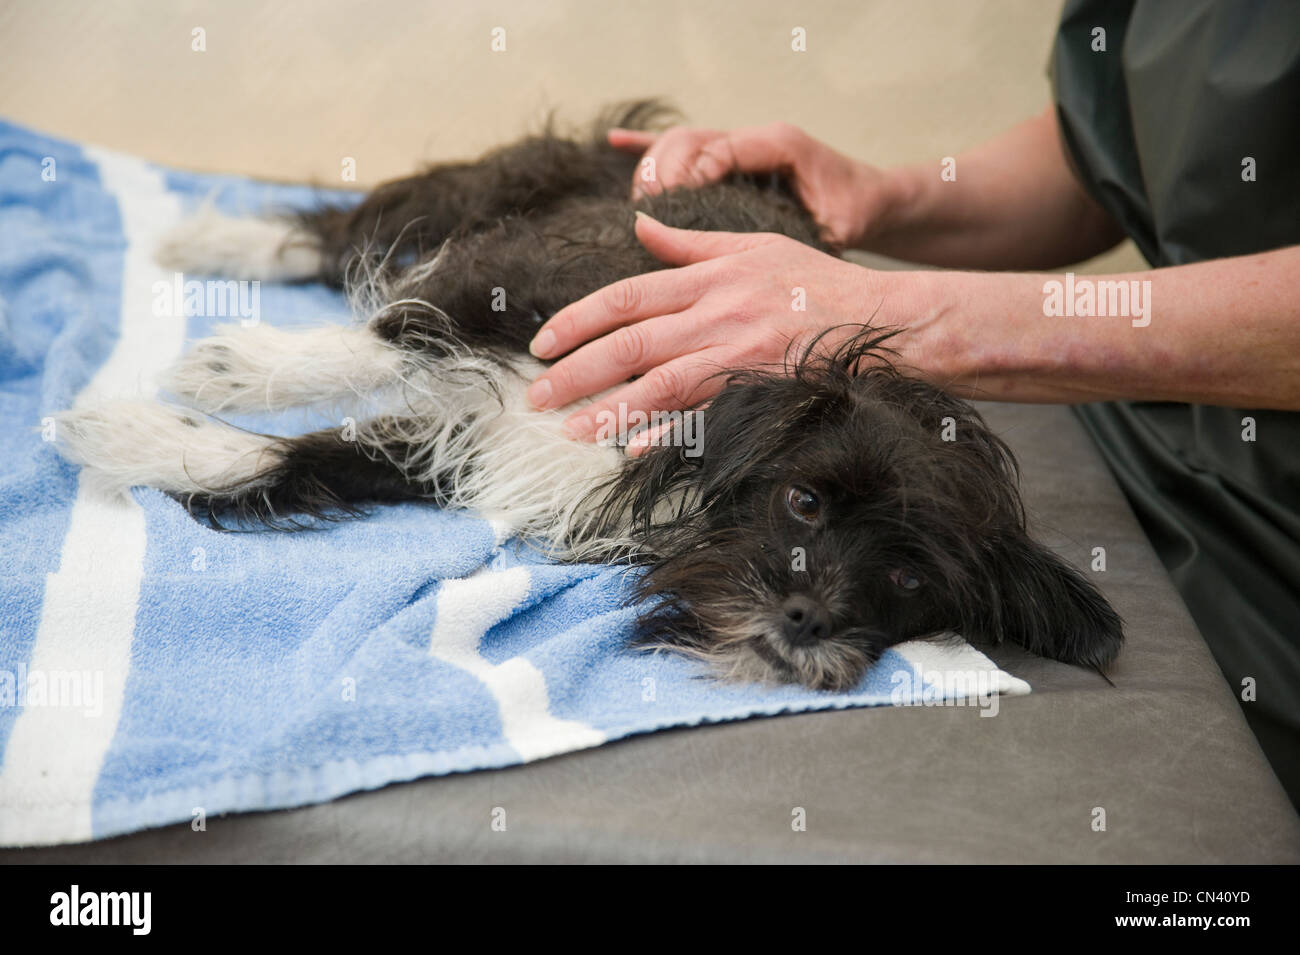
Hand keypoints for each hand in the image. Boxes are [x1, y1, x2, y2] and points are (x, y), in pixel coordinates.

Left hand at [525, 213, 883, 446]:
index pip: (626, 297)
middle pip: (630, 344)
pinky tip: (632, 450)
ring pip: (659, 385)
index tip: (542, 343)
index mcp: (710, 278)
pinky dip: (669, 434)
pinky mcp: (760, 389)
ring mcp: (739, 356)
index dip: (577, 320)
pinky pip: (706, 415)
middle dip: (576, 372)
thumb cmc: (816, 281)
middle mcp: (717, 315)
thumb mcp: (753, 246)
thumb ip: (691, 243)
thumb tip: (638, 225)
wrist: (881, 320)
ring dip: (608, 411)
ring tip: (568, 431)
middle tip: (536, 396)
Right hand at [609, 122, 894, 248]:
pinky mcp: (731, 157)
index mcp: (780, 146)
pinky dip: (648, 146)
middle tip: (647, 205)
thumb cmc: (857, 213)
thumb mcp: (839, 227)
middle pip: (691, 140)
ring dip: (654, 164)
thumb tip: (771, 264)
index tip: (667, 203)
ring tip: (640, 198)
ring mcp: (739, 145)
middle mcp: (754, 139)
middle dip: (663, 170)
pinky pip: (683, 146)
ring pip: (682, 140)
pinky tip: (616, 143)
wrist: (873, 199)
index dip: (690, 174)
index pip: (720, 151)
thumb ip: (806, 238)